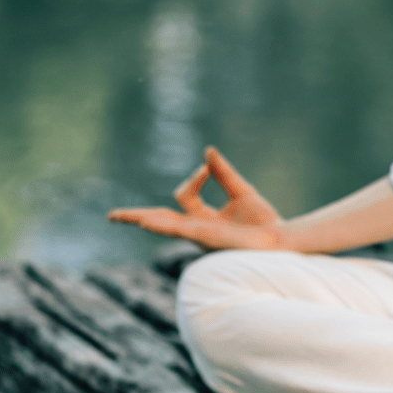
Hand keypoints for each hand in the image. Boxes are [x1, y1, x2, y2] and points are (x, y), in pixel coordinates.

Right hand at [108, 147, 284, 250]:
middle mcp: (197, 230)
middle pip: (159, 220)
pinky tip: (145, 222)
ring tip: (118, 217)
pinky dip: (161, 225)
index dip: (194, 177)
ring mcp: (199, 235)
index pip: (184, 195)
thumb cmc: (265, 222)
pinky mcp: (206, 238)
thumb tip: (208, 152)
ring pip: (163, 226)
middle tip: (112, 216)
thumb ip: (224, 173)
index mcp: (204, 220)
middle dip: (136, 216)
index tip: (209, 168)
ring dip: (141, 219)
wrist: (280, 239)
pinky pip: (179, 230)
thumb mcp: (241, 191)